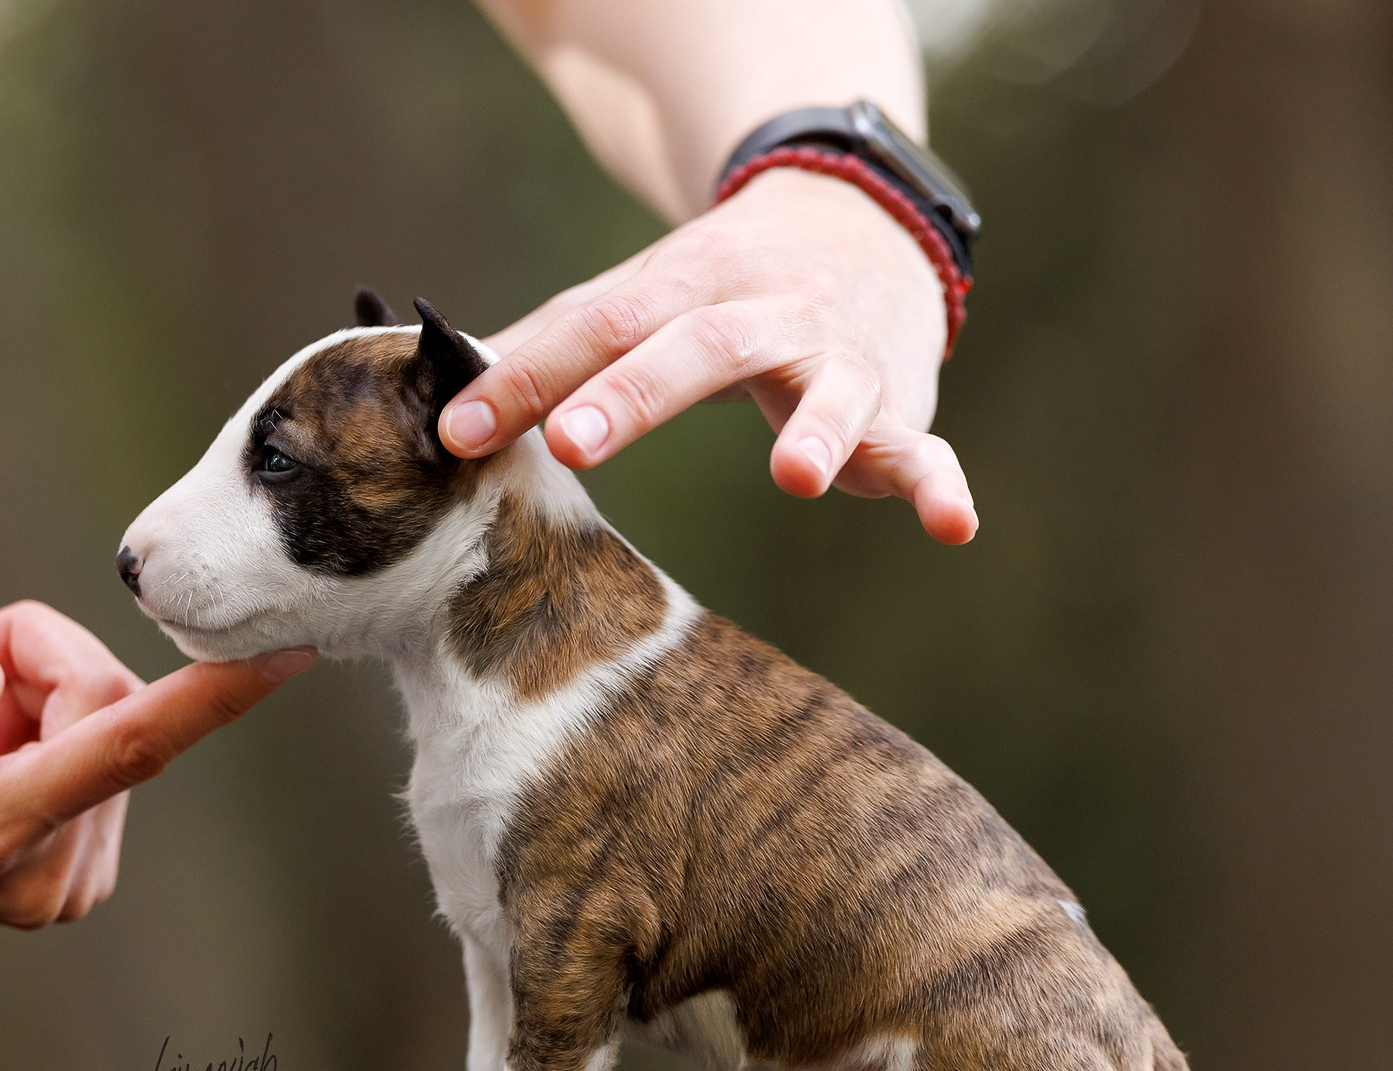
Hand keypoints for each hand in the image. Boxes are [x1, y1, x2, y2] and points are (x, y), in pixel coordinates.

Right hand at [0, 601, 312, 927]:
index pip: (128, 748)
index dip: (214, 697)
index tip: (293, 655)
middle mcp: (44, 873)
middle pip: (107, 704)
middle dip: (36, 662)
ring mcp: (66, 883)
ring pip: (106, 722)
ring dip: (34, 696)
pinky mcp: (75, 875)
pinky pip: (99, 754)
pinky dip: (44, 729)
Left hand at [439, 168, 976, 543]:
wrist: (856, 224)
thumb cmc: (717, 286)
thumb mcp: (639, 297)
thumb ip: (551, 348)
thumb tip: (440, 399)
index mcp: (682, 285)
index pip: (596, 326)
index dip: (528, 377)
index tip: (459, 430)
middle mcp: (763, 312)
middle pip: (697, 346)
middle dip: (635, 394)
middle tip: (572, 443)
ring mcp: (839, 358)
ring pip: (831, 388)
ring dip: (818, 428)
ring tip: (795, 475)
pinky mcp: (899, 406)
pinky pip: (926, 448)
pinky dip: (941, 484)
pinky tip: (952, 525)